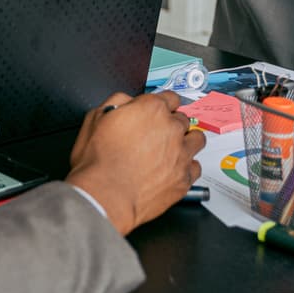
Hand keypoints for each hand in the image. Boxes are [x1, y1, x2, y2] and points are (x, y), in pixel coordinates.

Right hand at [66, 91, 204, 235]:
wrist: (105, 195)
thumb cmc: (98, 161)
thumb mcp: (96, 118)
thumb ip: (118, 102)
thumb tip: (127, 101)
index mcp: (151, 109)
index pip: (170, 97)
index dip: (162, 104)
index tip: (160, 110)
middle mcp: (171, 129)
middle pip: (183, 118)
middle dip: (171, 124)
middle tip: (158, 133)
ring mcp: (181, 154)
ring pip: (197, 139)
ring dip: (187, 141)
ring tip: (174, 148)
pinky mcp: (184, 178)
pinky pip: (196, 167)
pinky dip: (187, 166)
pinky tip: (174, 168)